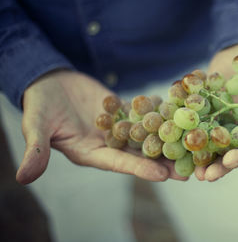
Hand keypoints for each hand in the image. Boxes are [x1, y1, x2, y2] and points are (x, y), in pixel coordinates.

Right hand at [16, 70, 185, 183]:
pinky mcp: (124, 112)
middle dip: (164, 161)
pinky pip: (145, 114)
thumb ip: (37, 148)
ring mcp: (119, 128)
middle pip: (139, 155)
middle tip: (190, 169)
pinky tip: (183, 112)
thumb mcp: (36, 124)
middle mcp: (109, 143)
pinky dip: (162, 113)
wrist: (49, 81)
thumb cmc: (39, 103)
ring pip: (147, 136)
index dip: (139, 170)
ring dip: (169, 139)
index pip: (118, 164)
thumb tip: (24, 177)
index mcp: (90, 153)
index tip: (162, 176)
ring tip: (193, 143)